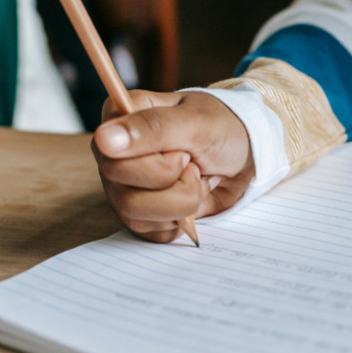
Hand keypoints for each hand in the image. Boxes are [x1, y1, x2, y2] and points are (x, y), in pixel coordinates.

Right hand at [91, 90, 254, 242]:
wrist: (247, 153)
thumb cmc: (222, 128)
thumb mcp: (195, 121)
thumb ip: (151, 128)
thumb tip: (104, 139)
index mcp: (118, 120)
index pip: (111, 156)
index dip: (157, 163)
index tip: (182, 151)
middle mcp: (114, 155)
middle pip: (124, 192)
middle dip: (175, 184)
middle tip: (194, 163)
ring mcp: (124, 187)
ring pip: (135, 215)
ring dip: (182, 202)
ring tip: (197, 179)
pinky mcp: (142, 214)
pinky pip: (151, 232)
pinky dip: (181, 220)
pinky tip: (193, 196)